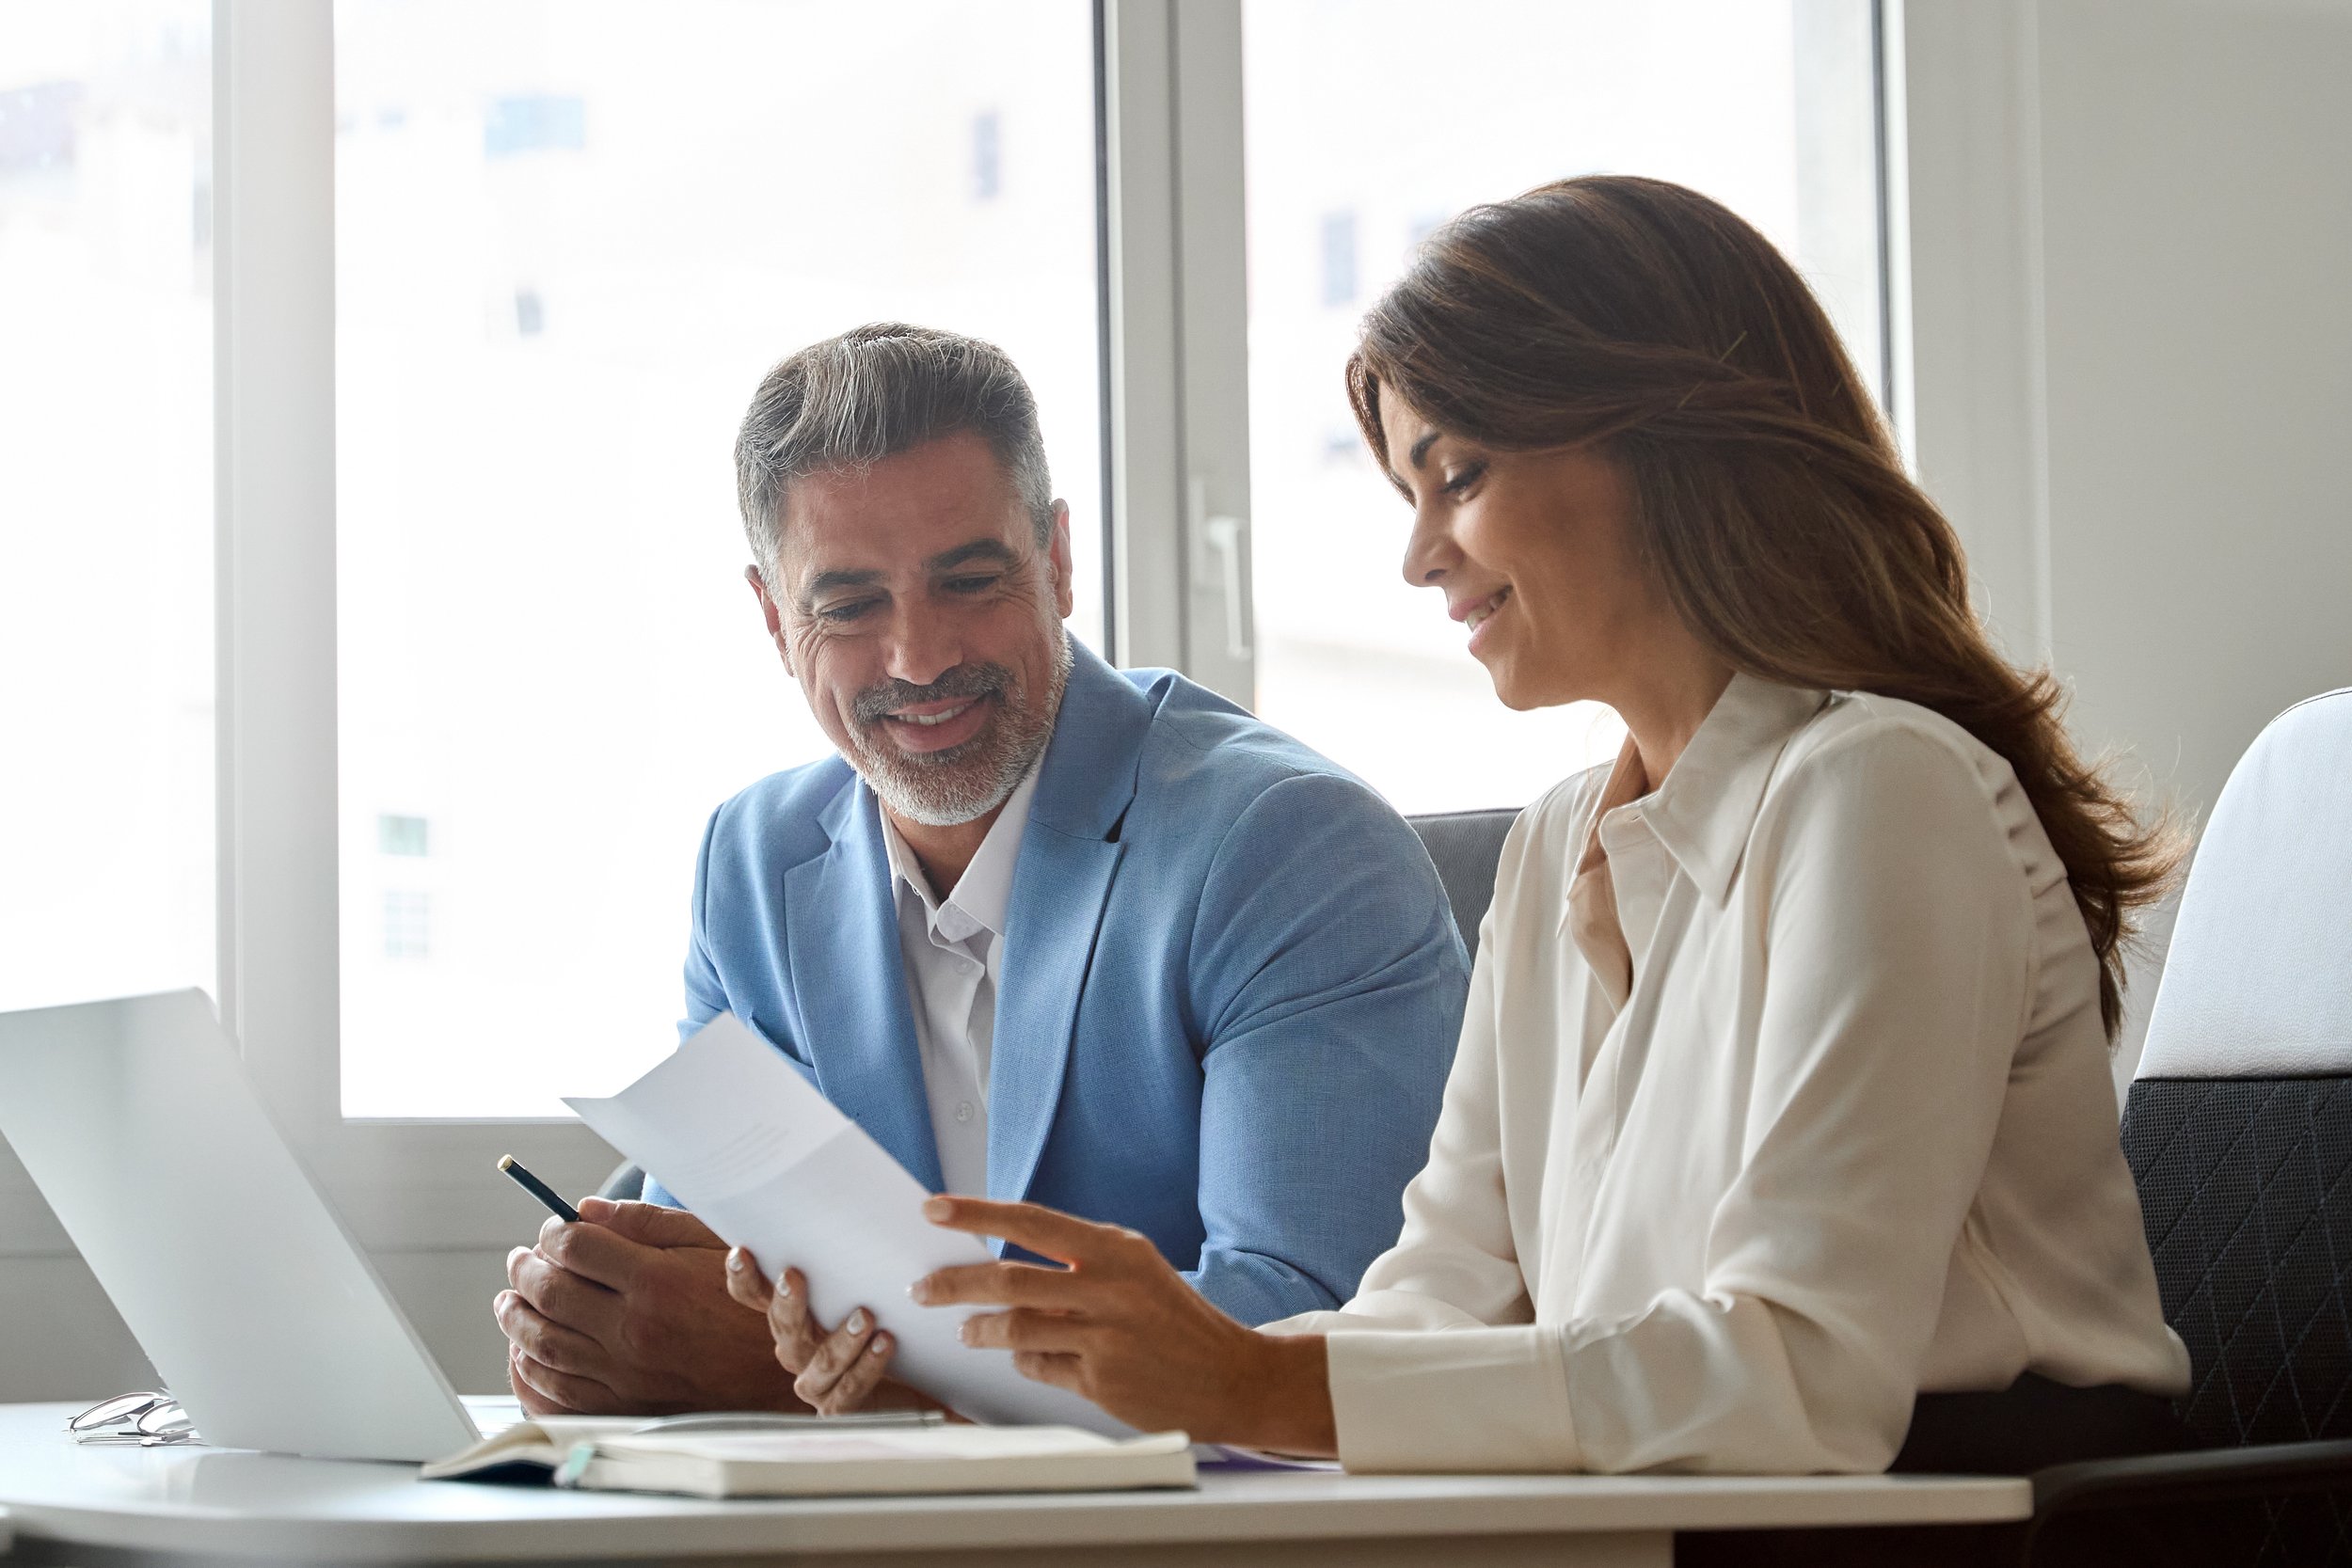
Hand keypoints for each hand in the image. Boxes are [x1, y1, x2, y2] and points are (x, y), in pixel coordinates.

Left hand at [495, 1196, 803, 1416]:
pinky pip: (556, 1395)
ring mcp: (627, 1375)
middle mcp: (635, 1330)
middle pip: (549, 1294)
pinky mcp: (626, 1408)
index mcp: (657, 1281)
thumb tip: (584, 1212)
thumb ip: (646, 1224)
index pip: (575, 1248)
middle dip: (524, 1272)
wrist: (785, 1371)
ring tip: (511, 1303)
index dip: (552, 1234)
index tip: (551, 1231)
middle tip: (520, 1261)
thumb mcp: (712, 1242)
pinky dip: (528, 1374)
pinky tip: (524, 1355)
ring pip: (543, 1346)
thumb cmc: (752, 1299)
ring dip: (516, 1320)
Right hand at [722, 1249, 947, 1416]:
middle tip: (794, 1276)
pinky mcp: (841, 1408)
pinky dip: (866, 1367)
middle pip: (782, 1328)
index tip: (742, 1250)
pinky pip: (847, 1390)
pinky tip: (884, 1343)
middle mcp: (795, 1348)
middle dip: (786, 1303)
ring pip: (816, 1363)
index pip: (753, 1295)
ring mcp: (815, 1382)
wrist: (919, 1377)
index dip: (743, 1277)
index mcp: (791, 1315)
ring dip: (839, 1340)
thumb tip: (852, 1199)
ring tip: (865, 1315)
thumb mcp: (867, 1280)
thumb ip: (851, 1253)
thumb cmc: (883, 1315)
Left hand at [911, 1196, 1337, 1454]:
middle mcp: (1110, 1287)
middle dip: (954, 1283)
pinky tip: (1027, 1358)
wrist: (1232, 1376)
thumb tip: (1002, 1261)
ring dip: (978, 1329)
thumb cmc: (1174, 1319)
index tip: (933, 1209)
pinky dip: (1023, 1360)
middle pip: (1009, 1278)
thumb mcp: (1135, 1271)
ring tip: (965, 1330)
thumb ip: (1076, 1264)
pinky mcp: (1101, 1381)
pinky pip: (1038, 1366)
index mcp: (1116, 1248)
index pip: (1032, 1221)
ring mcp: (1105, 1336)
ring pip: (1015, 1328)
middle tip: (922, 1287)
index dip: (977, 1214)